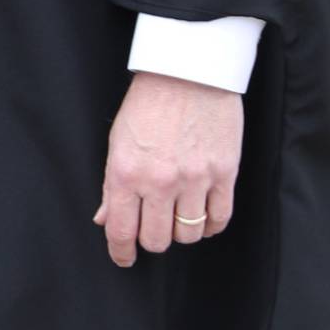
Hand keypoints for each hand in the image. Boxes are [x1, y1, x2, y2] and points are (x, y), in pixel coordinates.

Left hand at [92, 72, 242, 266]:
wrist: (186, 70)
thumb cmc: (147, 102)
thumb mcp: (117, 139)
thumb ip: (111, 184)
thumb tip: (104, 219)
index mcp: (125, 172)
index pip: (121, 231)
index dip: (121, 252)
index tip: (123, 258)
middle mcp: (159, 181)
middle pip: (157, 240)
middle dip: (152, 238)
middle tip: (151, 225)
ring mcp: (194, 179)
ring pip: (188, 234)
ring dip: (181, 229)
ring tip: (176, 212)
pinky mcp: (224, 174)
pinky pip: (219, 219)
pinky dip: (210, 224)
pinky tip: (202, 213)